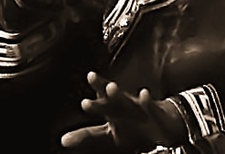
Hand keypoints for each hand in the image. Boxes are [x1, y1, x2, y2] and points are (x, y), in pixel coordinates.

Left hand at [60, 71, 187, 151]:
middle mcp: (124, 105)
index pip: (101, 101)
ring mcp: (139, 107)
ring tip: (110, 87)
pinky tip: (143, 93)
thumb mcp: (108, 135)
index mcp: (112, 110)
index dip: (95, 95)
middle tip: (93, 82)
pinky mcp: (155, 112)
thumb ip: (86, 136)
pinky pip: (151, 106)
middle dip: (103, 92)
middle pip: (111, 98)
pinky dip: (147, 101)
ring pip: (128, 100)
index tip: (87, 86)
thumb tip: (62, 140)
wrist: (161, 125)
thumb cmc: (132, 127)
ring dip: (119, 94)